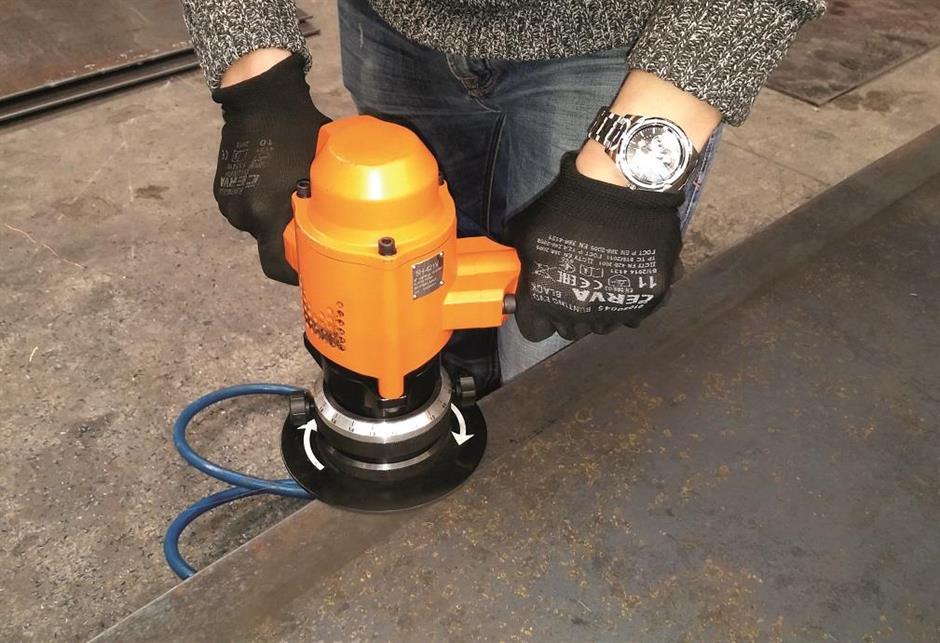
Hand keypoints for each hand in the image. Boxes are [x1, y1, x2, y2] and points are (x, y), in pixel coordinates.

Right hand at [212, 53, 328, 283]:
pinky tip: (272, 182)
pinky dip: (259, 202)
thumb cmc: (298, 129)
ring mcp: (229, 201)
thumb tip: (352, 222)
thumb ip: (330, 198)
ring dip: (272, 217)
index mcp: (268, 211)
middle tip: (307, 226)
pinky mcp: (221, 189)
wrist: (259, 97)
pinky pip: (245, 207)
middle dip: (286, 238)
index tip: (308, 271)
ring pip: (257, 224)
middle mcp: (244, 212)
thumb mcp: (325, 166)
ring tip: (288, 195)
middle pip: (268, 244)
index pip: (275, 265)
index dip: (293, 273)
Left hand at [507, 153, 683, 340]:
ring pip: (604, 326)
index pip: (535, 330)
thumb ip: (522, 260)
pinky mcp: (650, 296)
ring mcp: (617, 307)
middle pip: (570, 331)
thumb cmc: (569, 207)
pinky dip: (631, 302)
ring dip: (599, 310)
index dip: (536, 315)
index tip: (542, 300)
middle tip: (573, 286)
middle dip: (569, 312)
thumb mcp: (529, 232)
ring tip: (601, 283)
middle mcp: (581, 312)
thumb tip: (517, 272)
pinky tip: (626, 282)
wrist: (620, 187)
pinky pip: (636, 314)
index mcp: (547, 299)